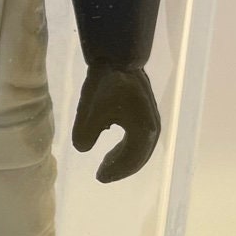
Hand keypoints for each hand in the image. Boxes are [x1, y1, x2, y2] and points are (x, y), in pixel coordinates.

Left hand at [71, 65, 159, 182]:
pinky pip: (138, 136)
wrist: (118, 57)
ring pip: (139, 147)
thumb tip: (83, 149)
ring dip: (124, 157)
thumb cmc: (105, 84)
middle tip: (102, 174)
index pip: (131, 160)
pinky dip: (127, 145)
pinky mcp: (145, 111)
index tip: (99, 177)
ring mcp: (151, 119)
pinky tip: (112, 145)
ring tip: (106, 163)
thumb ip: (85, 135)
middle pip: (138, 157)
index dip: (116, 171)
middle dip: (121, 168)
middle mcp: (152, 128)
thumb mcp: (89, 112)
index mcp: (143, 131)